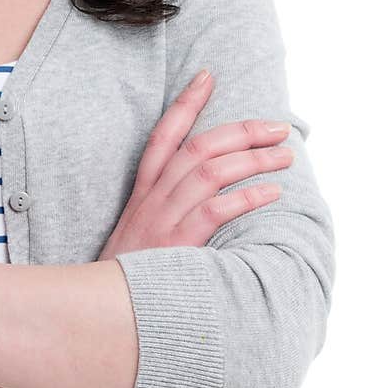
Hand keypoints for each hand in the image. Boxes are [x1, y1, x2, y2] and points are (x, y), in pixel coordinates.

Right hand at [98, 70, 292, 261]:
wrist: (101, 311)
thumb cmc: (126, 277)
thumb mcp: (138, 235)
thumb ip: (165, 212)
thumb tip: (203, 197)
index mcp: (143, 192)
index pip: (164, 135)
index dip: (186, 103)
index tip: (208, 76)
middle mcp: (152, 199)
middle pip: (197, 147)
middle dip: (241, 130)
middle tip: (276, 126)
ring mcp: (162, 220)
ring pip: (209, 171)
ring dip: (252, 158)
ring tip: (285, 156)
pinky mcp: (175, 244)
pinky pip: (214, 210)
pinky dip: (246, 197)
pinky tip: (271, 192)